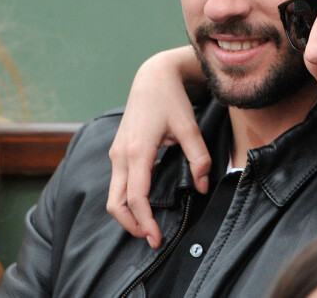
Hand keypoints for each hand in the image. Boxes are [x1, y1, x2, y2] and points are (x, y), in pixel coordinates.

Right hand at [107, 46, 211, 247]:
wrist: (153, 77)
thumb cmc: (170, 99)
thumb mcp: (189, 126)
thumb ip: (199, 158)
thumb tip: (202, 186)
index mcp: (137, 150)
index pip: (136, 197)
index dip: (145, 222)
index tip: (157, 239)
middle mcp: (121, 154)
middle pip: (115, 203)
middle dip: (131, 225)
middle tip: (152, 238)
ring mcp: (116, 152)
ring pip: (113, 194)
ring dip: (127, 213)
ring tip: (149, 223)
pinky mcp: (118, 149)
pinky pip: (117, 182)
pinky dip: (126, 198)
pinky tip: (146, 200)